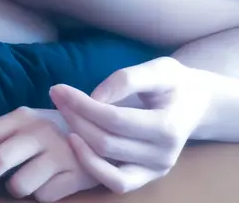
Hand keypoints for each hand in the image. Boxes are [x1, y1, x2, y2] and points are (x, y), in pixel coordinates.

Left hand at [0, 108, 97, 201]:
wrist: (106, 130)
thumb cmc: (53, 135)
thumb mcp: (25, 130)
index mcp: (19, 117)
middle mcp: (37, 129)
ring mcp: (57, 150)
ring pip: (20, 185)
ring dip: (19, 190)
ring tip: (36, 177)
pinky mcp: (76, 171)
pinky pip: (45, 197)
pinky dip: (44, 195)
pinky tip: (57, 181)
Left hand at [50, 57, 212, 194]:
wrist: (195, 104)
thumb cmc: (174, 83)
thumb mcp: (158, 69)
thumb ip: (126, 80)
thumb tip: (94, 96)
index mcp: (167, 127)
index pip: (114, 119)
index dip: (82, 105)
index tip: (59, 88)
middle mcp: (163, 156)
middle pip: (107, 142)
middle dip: (75, 118)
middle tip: (55, 95)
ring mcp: (154, 171)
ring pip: (107, 163)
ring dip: (78, 140)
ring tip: (61, 115)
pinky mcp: (146, 177)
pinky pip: (115, 182)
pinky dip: (91, 166)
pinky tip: (75, 142)